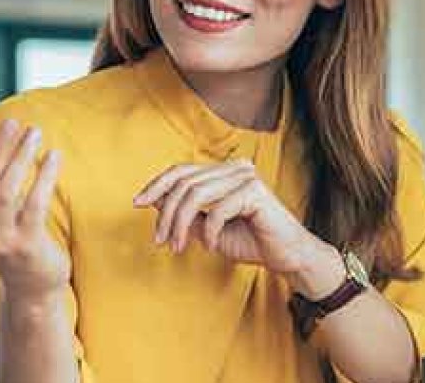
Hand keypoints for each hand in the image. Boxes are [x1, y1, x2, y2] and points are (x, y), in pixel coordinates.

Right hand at [0, 119, 68, 298]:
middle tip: (12, 122)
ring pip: (5, 192)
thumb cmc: (10, 242)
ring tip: (35, 134)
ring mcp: (1, 243)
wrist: (33, 286)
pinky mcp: (27, 246)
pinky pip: (34, 204)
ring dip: (21, 157)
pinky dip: (44, 177)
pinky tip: (53, 157)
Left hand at [133, 160, 332, 278]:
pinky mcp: (255, 192)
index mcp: (223, 172)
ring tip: (177, 247)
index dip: (157, 185)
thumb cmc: (251, 241)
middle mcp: (234, 168)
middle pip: (184, 182)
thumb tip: (156, 203)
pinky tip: (210, 247)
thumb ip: (187, 215)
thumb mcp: (208, 229)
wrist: (287, 257)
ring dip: (180, 224)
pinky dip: (208, 232)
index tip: (137, 203)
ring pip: (195, 195)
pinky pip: (217, 210)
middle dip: (165, 213)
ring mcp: (245, 177)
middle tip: (160, 240)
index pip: (182, 171)